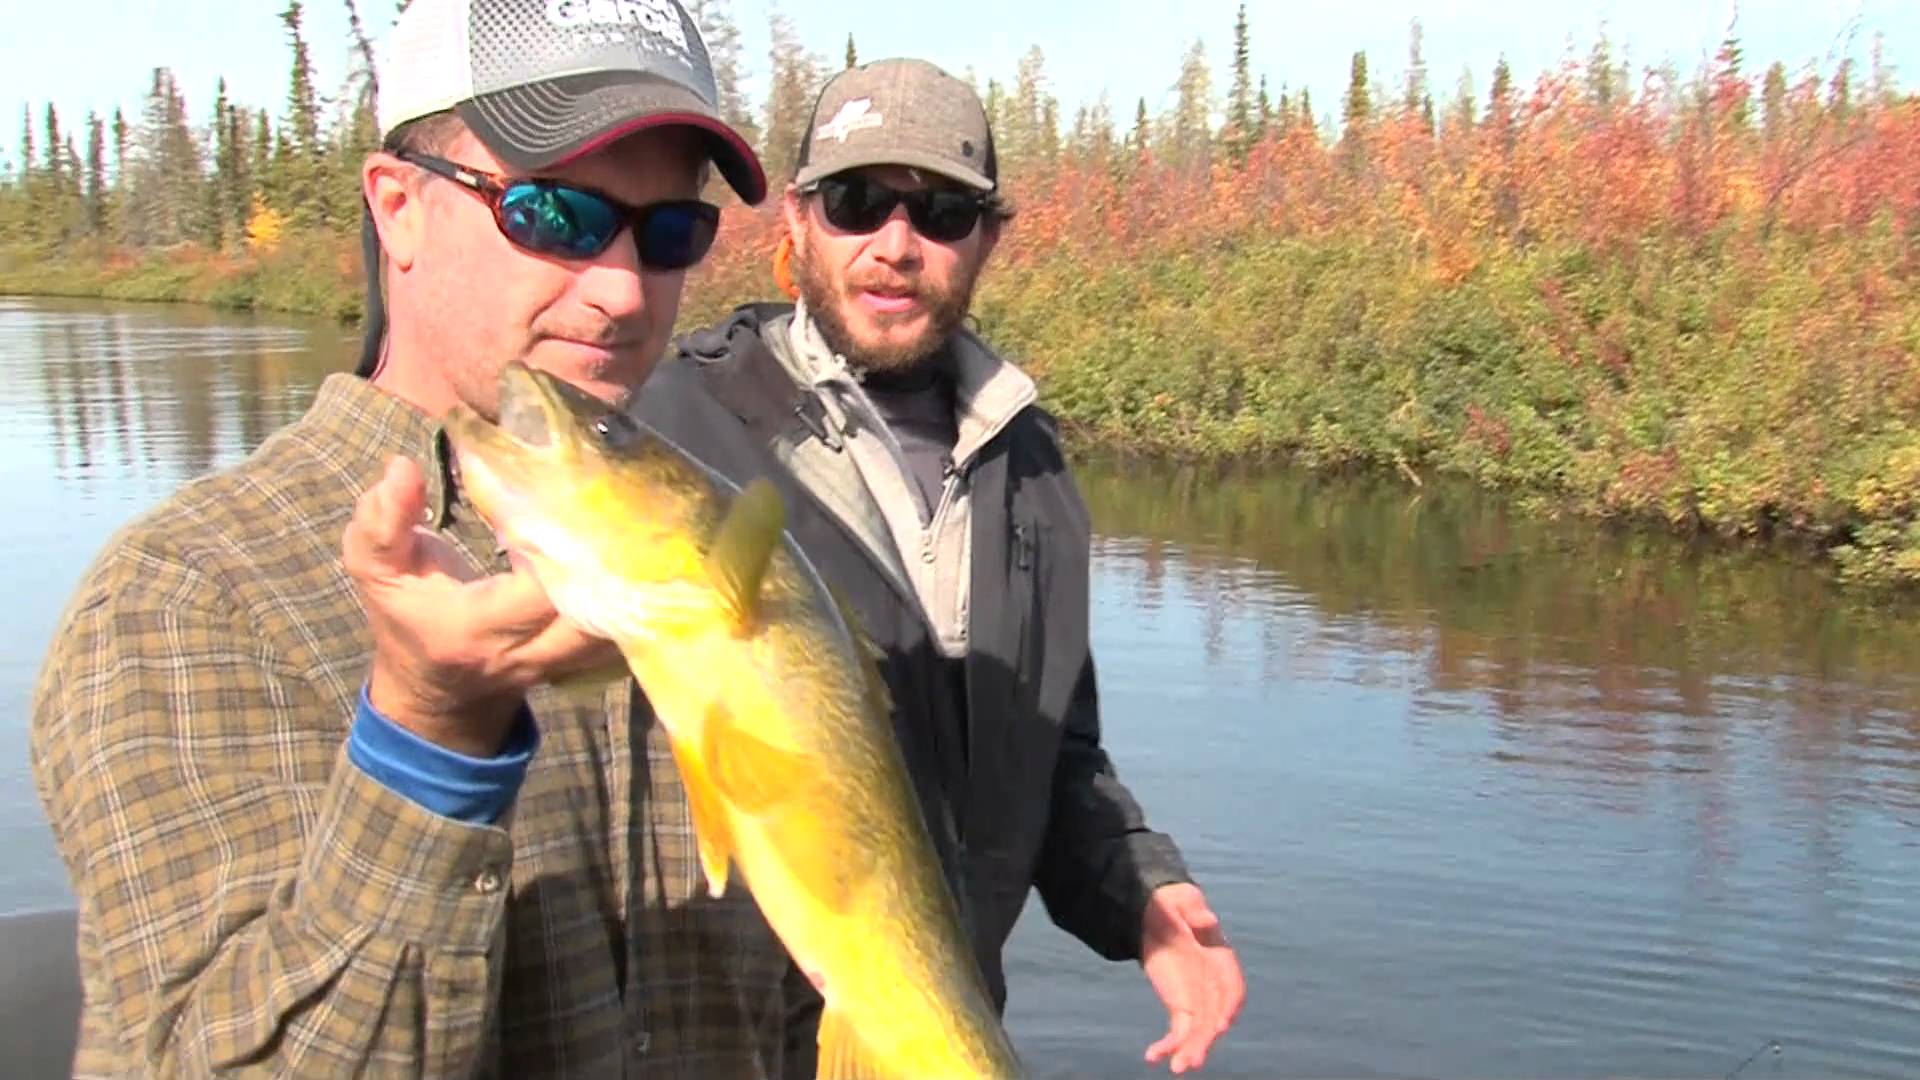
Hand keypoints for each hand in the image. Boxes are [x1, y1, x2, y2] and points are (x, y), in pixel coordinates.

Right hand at [342, 456, 621, 754]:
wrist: (439, 692)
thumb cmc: (409, 620)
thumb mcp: (377, 572)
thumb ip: (382, 523)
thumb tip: (402, 468)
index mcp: (479, 628)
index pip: (538, 588)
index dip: (556, 540)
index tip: (556, 490)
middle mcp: (531, 651)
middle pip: (596, 606)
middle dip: (609, 552)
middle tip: (611, 494)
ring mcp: (567, 660)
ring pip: (622, 620)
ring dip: (630, 571)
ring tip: (632, 515)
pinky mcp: (589, 657)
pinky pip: (628, 625)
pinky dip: (636, 590)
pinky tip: (636, 546)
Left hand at [1140, 883, 1244, 1073]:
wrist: (1154, 913)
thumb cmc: (1174, 906)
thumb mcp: (1181, 902)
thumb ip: (1194, 913)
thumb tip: (1208, 921)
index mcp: (1220, 958)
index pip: (1232, 986)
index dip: (1229, 1005)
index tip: (1221, 1024)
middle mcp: (1213, 984)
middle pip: (1214, 1016)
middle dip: (1205, 1039)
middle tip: (1192, 1059)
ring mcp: (1198, 998)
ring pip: (1199, 1030)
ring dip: (1190, 1049)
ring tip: (1178, 1068)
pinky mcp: (1181, 1006)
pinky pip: (1179, 1031)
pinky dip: (1169, 1045)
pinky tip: (1152, 1057)